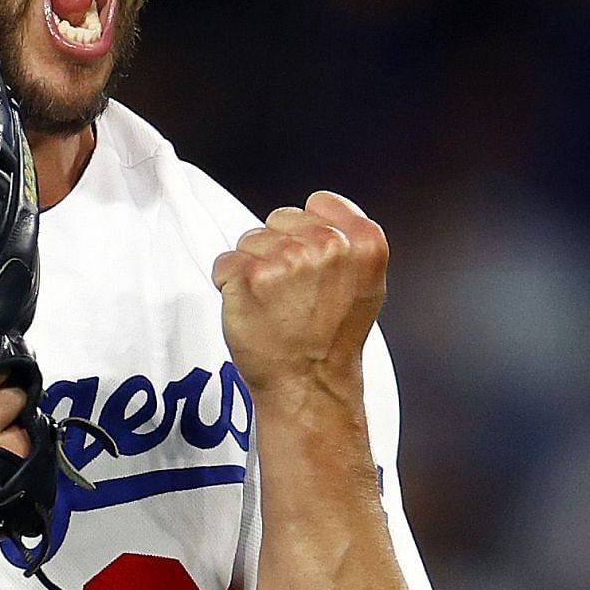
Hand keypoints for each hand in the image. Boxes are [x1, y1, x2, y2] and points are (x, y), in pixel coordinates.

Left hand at [211, 190, 387, 398]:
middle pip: (279, 220)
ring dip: (253, 269)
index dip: (307, 231)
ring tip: (274, 305)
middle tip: (292, 293)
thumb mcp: (364, 285)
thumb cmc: (330, 343)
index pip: (319, 203)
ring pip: (250, 241)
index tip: (310, 261)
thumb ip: (348, 243)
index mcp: (364, 241)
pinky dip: (230, 286)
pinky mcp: (249, 276)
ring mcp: (287, 258)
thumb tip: (318, 216)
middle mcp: (328, 244)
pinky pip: (225, 264)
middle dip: (278, 250)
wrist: (309, 386)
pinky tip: (253, 310)